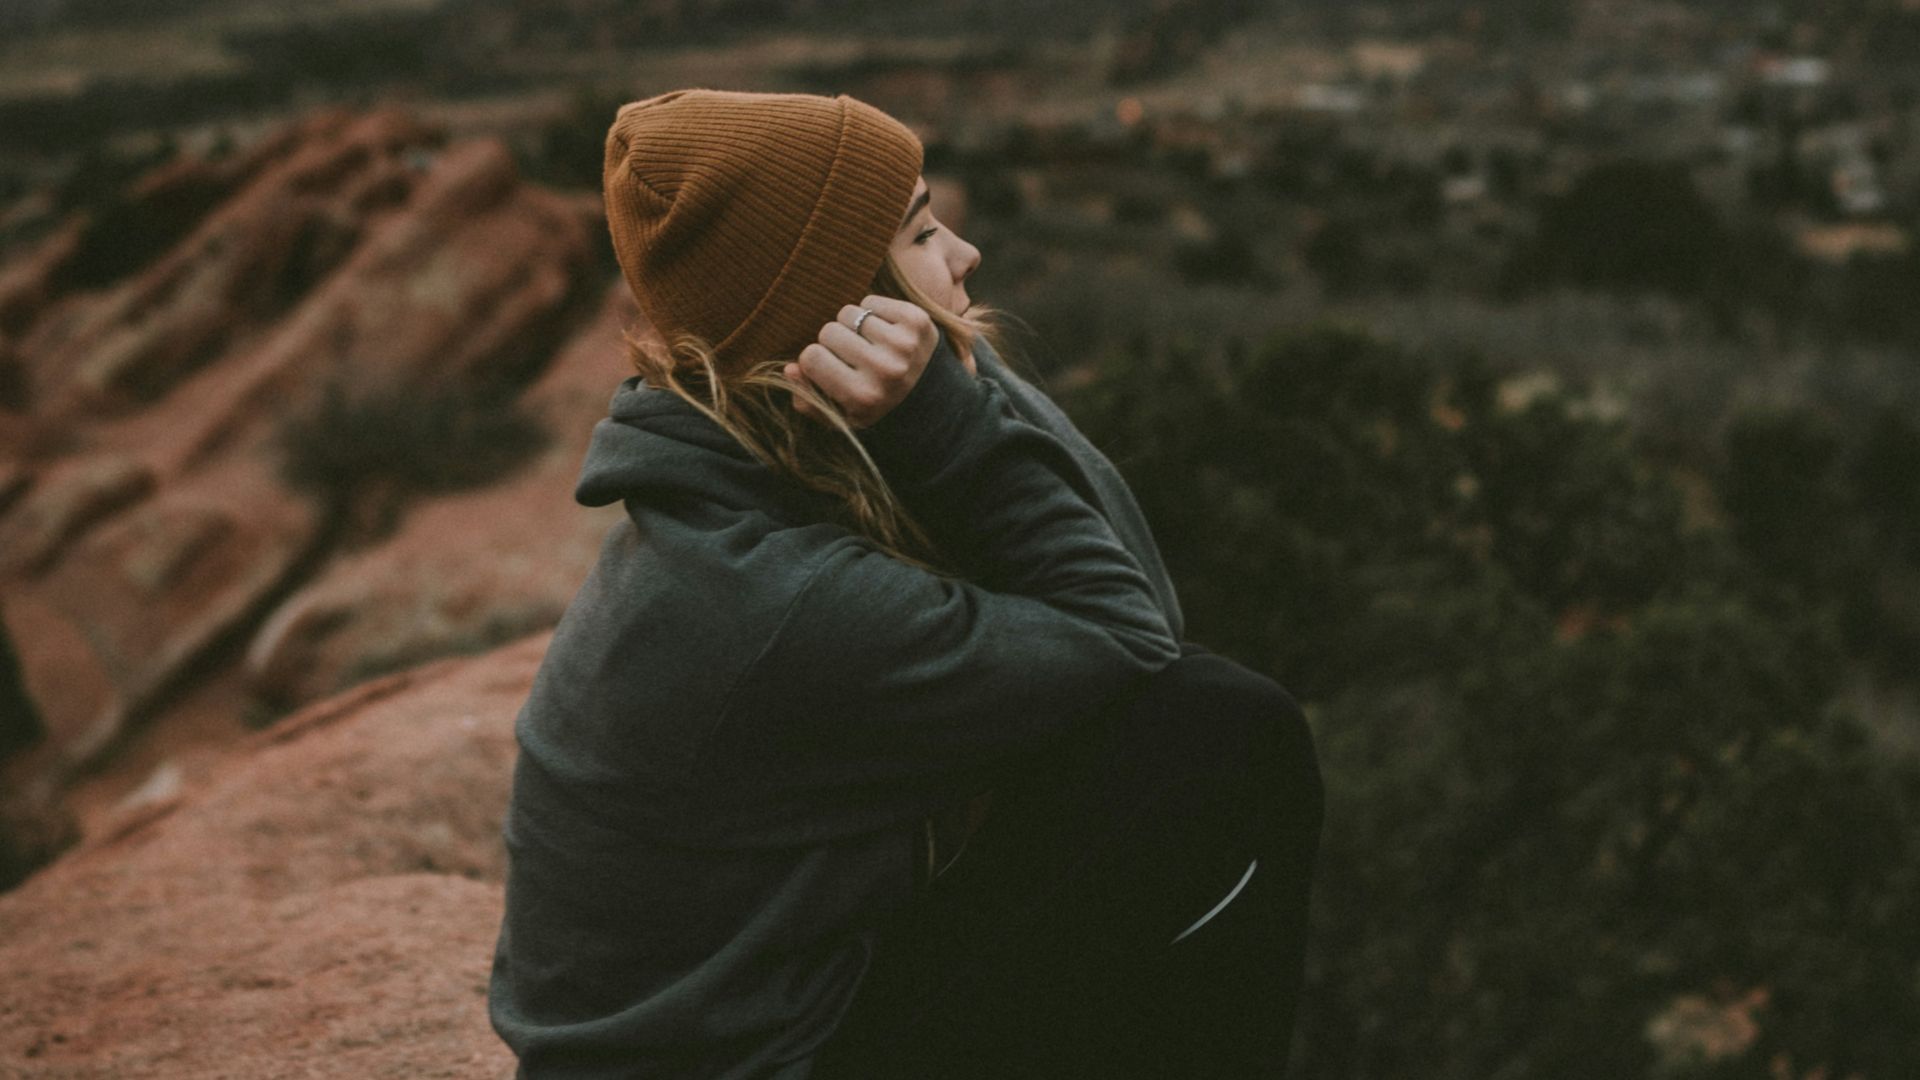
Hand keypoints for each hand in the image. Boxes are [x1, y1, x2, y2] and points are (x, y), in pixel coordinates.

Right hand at [784, 295, 937, 428]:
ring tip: (869, 345)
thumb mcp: (842, 418)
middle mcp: (884, 369)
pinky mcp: (917, 320)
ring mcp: (903, 342)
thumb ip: (809, 399)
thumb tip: (789, 369)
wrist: (935, 400)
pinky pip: (871, 300)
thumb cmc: (878, 408)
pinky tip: (884, 334)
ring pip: (849, 312)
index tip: (829, 370)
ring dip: (853, 326)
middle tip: (852, 358)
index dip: (814, 361)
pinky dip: (873, 313)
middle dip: (833, 342)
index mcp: (863, 396)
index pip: (811, 357)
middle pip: (828, 331)